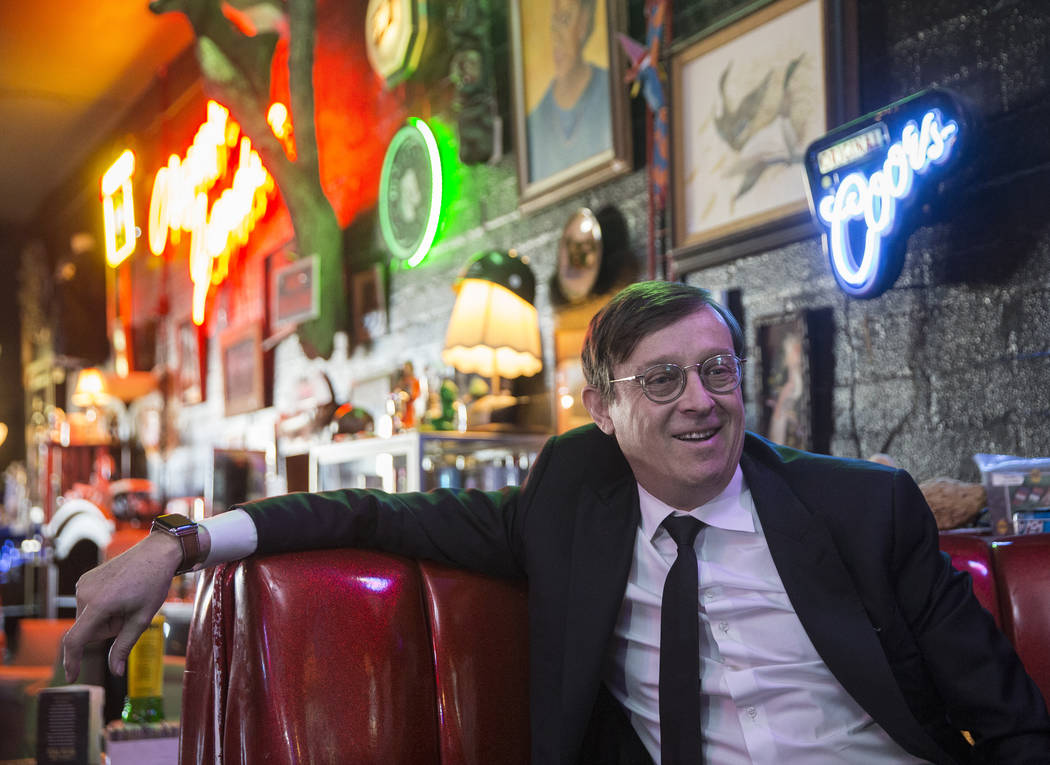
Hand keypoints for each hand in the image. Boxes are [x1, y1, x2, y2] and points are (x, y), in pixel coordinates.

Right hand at [62, 531, 182, 680]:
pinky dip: (102, 606)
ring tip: (126, 598)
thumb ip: (124, 646)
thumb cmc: (153, 585)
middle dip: (107, 629)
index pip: (76, 640)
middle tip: (130, 612)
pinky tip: (119, 592)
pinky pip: (89, 605)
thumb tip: (114, 672)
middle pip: (88, 630)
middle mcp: (85, 593)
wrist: (156, 553)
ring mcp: (82, 584)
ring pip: (89, 619)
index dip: (72, 661)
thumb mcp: (142, 619)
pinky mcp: (84, 579)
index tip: (72, 678)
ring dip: (105, 617)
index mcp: (99, 604)